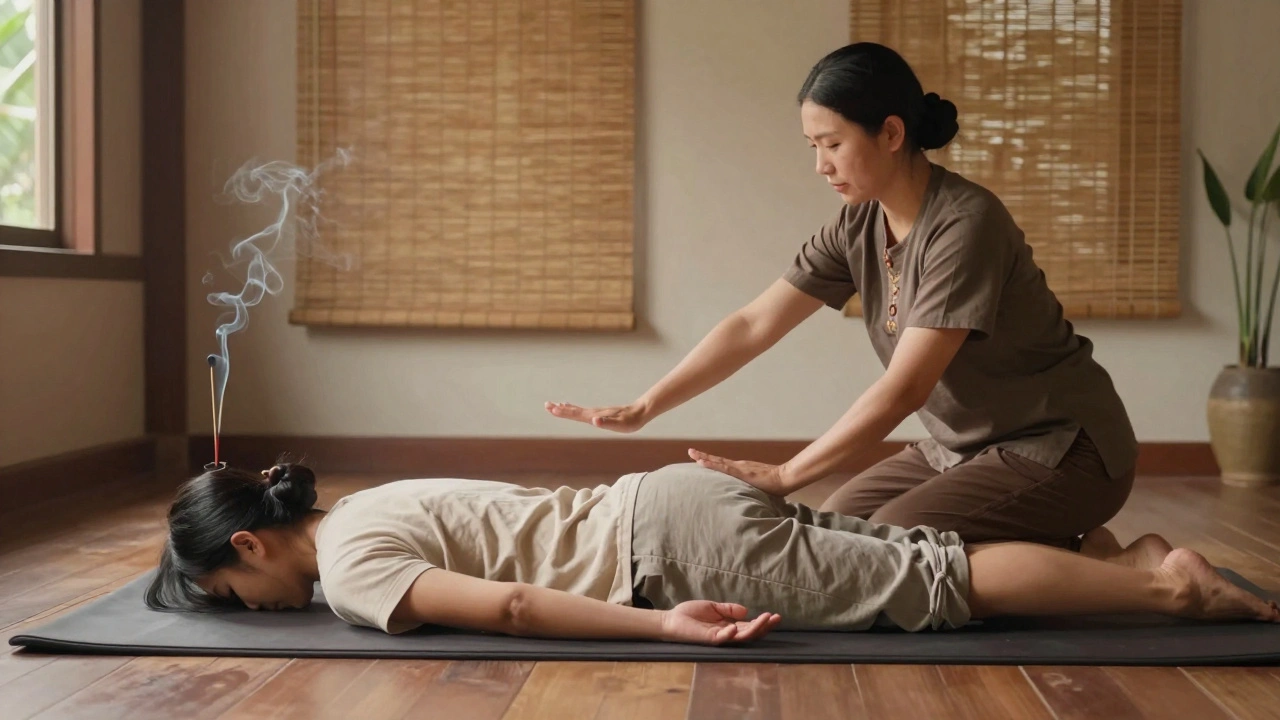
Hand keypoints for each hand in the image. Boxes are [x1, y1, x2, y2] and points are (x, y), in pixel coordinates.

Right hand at [545, 400, 650, 433]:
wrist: (640, 412)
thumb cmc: (630, 421)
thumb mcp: (619, 425)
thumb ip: (606, 422)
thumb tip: (594, 420)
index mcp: (595, 416)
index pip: (576, 414)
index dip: (564, 412)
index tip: (551, 408)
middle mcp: (594, 413)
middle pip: (573, 411)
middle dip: (559, 409)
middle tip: (546, 405)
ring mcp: (596, 412)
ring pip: (576, 410)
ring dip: (564, 408)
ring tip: (554, 405)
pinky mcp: (600, 413)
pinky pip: (582, 411)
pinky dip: (573, 408)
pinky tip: (570, 406)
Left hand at [660, 601, 780, 644]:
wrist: (671, 620)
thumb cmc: (690, 614)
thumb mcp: (713, 607)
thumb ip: (728, 609)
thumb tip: (746, 610)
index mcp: (729, 627)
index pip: (749, 626)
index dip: (762, 622)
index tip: (774, 615)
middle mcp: (727, 634)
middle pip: (750, 634)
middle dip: (764, 627)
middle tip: (776, 618)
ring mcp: (719, 638)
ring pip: (741, 638)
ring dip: (753, 629)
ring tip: (765, 619)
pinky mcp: (709, 640)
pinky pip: (722, 638)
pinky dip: (729, 634)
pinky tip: (736, 626)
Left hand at [687, 449, 791, 494]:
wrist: (785, 479)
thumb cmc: (776, 486)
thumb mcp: (760, 489)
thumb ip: (753, 492)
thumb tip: (751, 501)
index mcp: (743, 470)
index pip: (724, 466)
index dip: (712, 462)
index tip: (700, 459)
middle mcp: (739, 466)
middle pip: (718, 461)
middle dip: (703, 456)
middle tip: (690, 452)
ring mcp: (740, 468)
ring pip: (718, 462)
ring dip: (704, 458)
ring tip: (692, 454)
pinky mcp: (741, 472)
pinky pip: (723, 468)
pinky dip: (712, 465)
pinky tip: (702, 462)